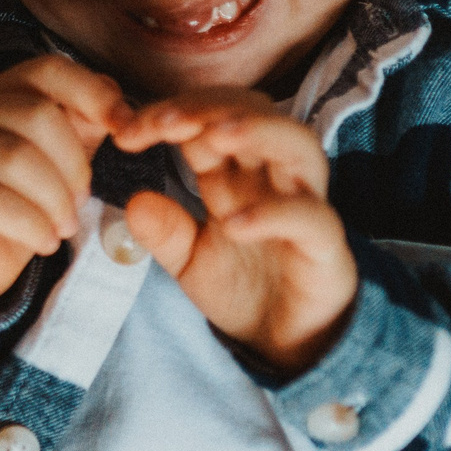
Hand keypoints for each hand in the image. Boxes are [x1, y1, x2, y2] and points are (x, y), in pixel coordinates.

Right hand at [0, 54, 128, 309]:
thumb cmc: (18, 204)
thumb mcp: (59, 161)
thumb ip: (85, 127)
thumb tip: (122, 111)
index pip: (48, 70)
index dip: (92, 93)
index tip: (126, 130)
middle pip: (35, 114)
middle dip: (73, 163)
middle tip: (81, 201)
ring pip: (14, 157)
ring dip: (54, 199)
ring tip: (64, 227)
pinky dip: (31, 224)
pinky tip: (44, 241)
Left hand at [112, 91, 357, 372]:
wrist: (284, 342)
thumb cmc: (243, 289)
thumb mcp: (189, 261)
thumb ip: (164, 232)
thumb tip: (132, 204)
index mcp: (236, 174)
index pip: (209, 121)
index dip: (171, 115)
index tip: (126, 131)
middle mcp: (273, 178)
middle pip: (254, 113)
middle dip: (209, 108)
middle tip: (164, 122)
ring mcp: (304, 205)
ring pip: (298, 144)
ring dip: (257, 130)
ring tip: (214, 137)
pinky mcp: (325, 245)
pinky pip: (309, 217)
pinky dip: (273, 213)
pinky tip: (234, 224)